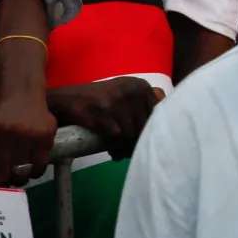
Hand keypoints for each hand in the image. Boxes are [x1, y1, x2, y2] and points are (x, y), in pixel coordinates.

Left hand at [0, 88, 56, 187]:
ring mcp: (30, 136)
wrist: (23, 93)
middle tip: (2, 180)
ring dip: (19, 178)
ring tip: (17, 175)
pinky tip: (30, 168)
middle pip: (2, 176)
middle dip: (1, 181)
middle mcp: (9, 134)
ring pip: (22, 174)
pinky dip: (34, 171)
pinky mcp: (46, 137)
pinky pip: (40, 166)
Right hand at [47, 78, 163, 160]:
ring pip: (131, 133)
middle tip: (129, 152)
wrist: (69, 100)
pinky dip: (115, 148)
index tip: (144, 142)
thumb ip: (146, 105)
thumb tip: (168, 123)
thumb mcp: (127, 94)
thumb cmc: (102, 101)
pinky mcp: (101, 113)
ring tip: (120, 152)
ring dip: (126, 148)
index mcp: (140, 86)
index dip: (151, 131)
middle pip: (144, 125)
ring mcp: (116, 101)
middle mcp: (131, 90)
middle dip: (137, 142)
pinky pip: (116, 137)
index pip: (157, 113)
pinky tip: (112, 151)